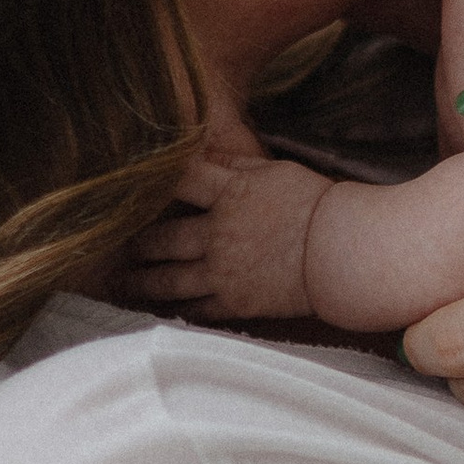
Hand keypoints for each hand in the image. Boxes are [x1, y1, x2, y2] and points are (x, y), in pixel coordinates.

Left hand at [110, 148, 327, 322]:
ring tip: (124, 283)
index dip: (153, 180)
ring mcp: (223, 272)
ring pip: (169, 280)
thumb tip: (205, 152)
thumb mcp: (276, 171)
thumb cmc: (318, 204)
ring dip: (142, 282)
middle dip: (137, 243)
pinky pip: (196, 309)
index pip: (181, 180)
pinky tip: (162, 310)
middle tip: (119, 246)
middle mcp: (217, 234)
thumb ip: (237, 163)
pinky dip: (176, 310)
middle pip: (163, 238)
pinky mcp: (236, 302)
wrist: (344, 252)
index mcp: (229, 195)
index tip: (130, 182)